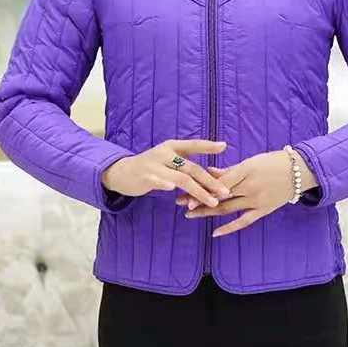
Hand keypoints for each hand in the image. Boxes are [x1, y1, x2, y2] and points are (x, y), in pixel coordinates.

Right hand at [101, 139, 231, 206]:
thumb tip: (212, 172)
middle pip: (192, 168)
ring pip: (181, 178)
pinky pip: (158, 181)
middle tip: (225, 192)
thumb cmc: (151, 166)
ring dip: (199, 191)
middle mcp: (165, 153)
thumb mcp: (167, 159)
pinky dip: (166, 184)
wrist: (121, 172)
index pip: (193, 145)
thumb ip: (185, 163)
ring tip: (212, 201)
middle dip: (210, 181)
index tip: (224, 146)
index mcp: (172, 147)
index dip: (208, 145)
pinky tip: (173, 189)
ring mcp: (155, 165)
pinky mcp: (145, 177)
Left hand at [175, 149, 317, 236]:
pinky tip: (215, 232)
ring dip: (207, 212)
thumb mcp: (251, 161)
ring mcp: (257, 201)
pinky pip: (244, 221)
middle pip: (219, 196)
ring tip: (190, 214)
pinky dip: (229, 228)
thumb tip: (209, 172)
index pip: (219, 182)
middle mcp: (250, 187)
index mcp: (246, 170)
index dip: (201, 188)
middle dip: (198, 200)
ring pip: (227, 209)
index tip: (184, 191)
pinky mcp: (263, 210)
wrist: (300, 171)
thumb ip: (230, 170)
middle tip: (180, 203)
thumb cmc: (274, 161)